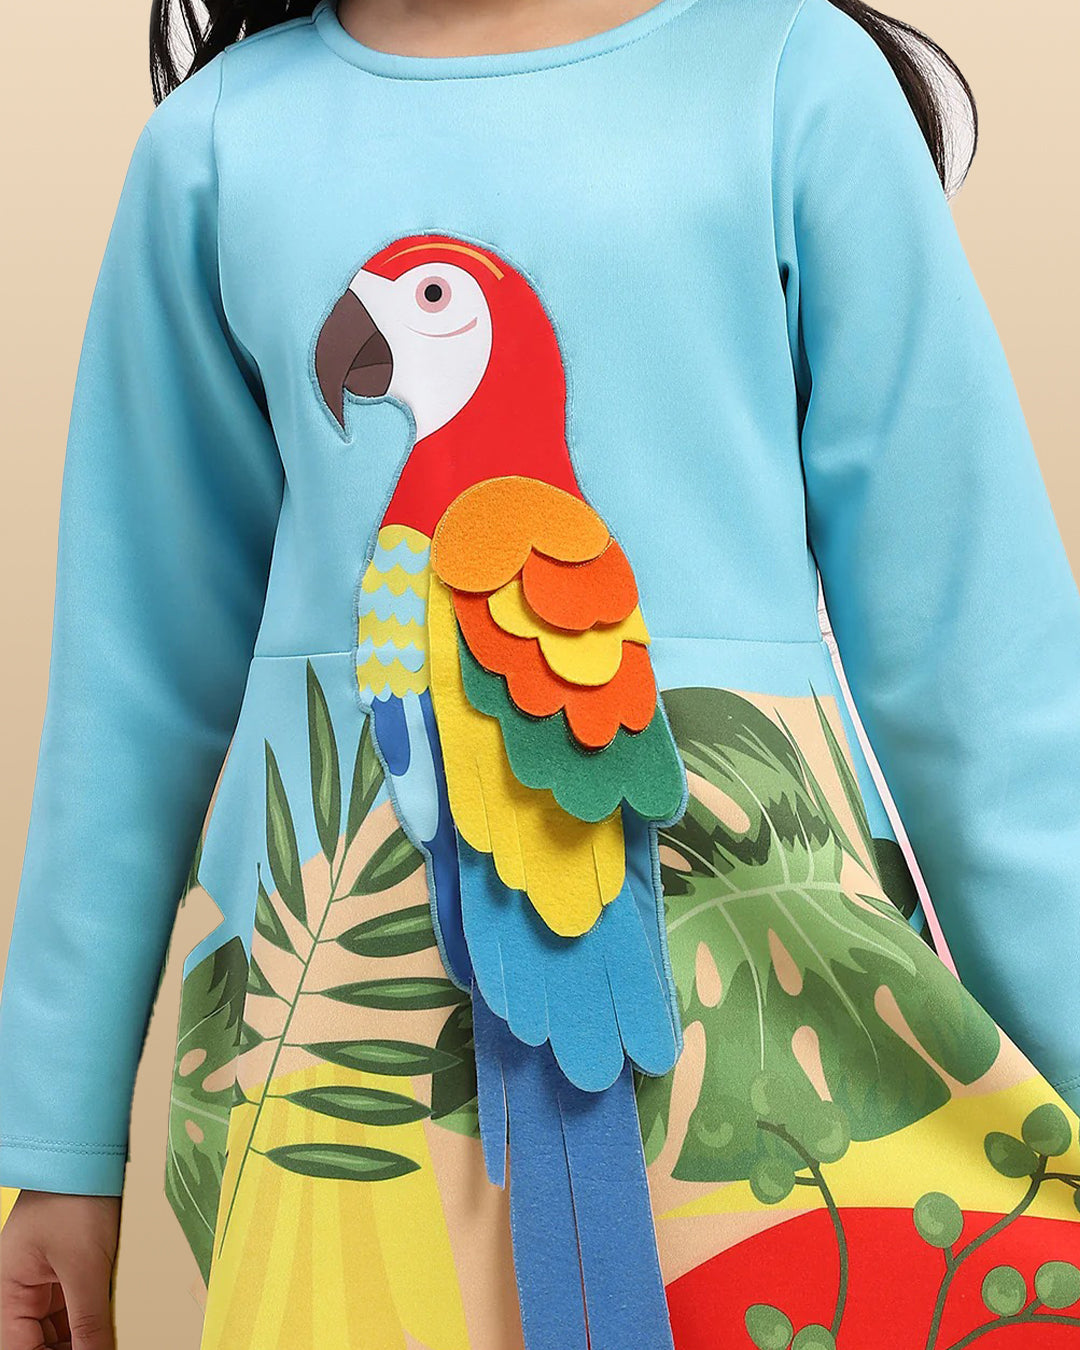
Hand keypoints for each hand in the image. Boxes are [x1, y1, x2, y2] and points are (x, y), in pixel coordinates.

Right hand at [1, 1191, 119, 1349]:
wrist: (90, 1155)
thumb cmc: (75, 1200)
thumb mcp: (85, 1266)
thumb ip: (89, 1322)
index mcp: (8, 1292)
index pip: (21, 1348)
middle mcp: (20, 1291)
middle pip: (39, 1342)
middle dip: (71, 1349)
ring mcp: (43, 1281)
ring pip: (60, 1330)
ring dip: (83, 1338)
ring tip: (109, 1341)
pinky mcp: (67, 1270)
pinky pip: (75, 1308)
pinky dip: (92, 1321)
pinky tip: (111, 1330)